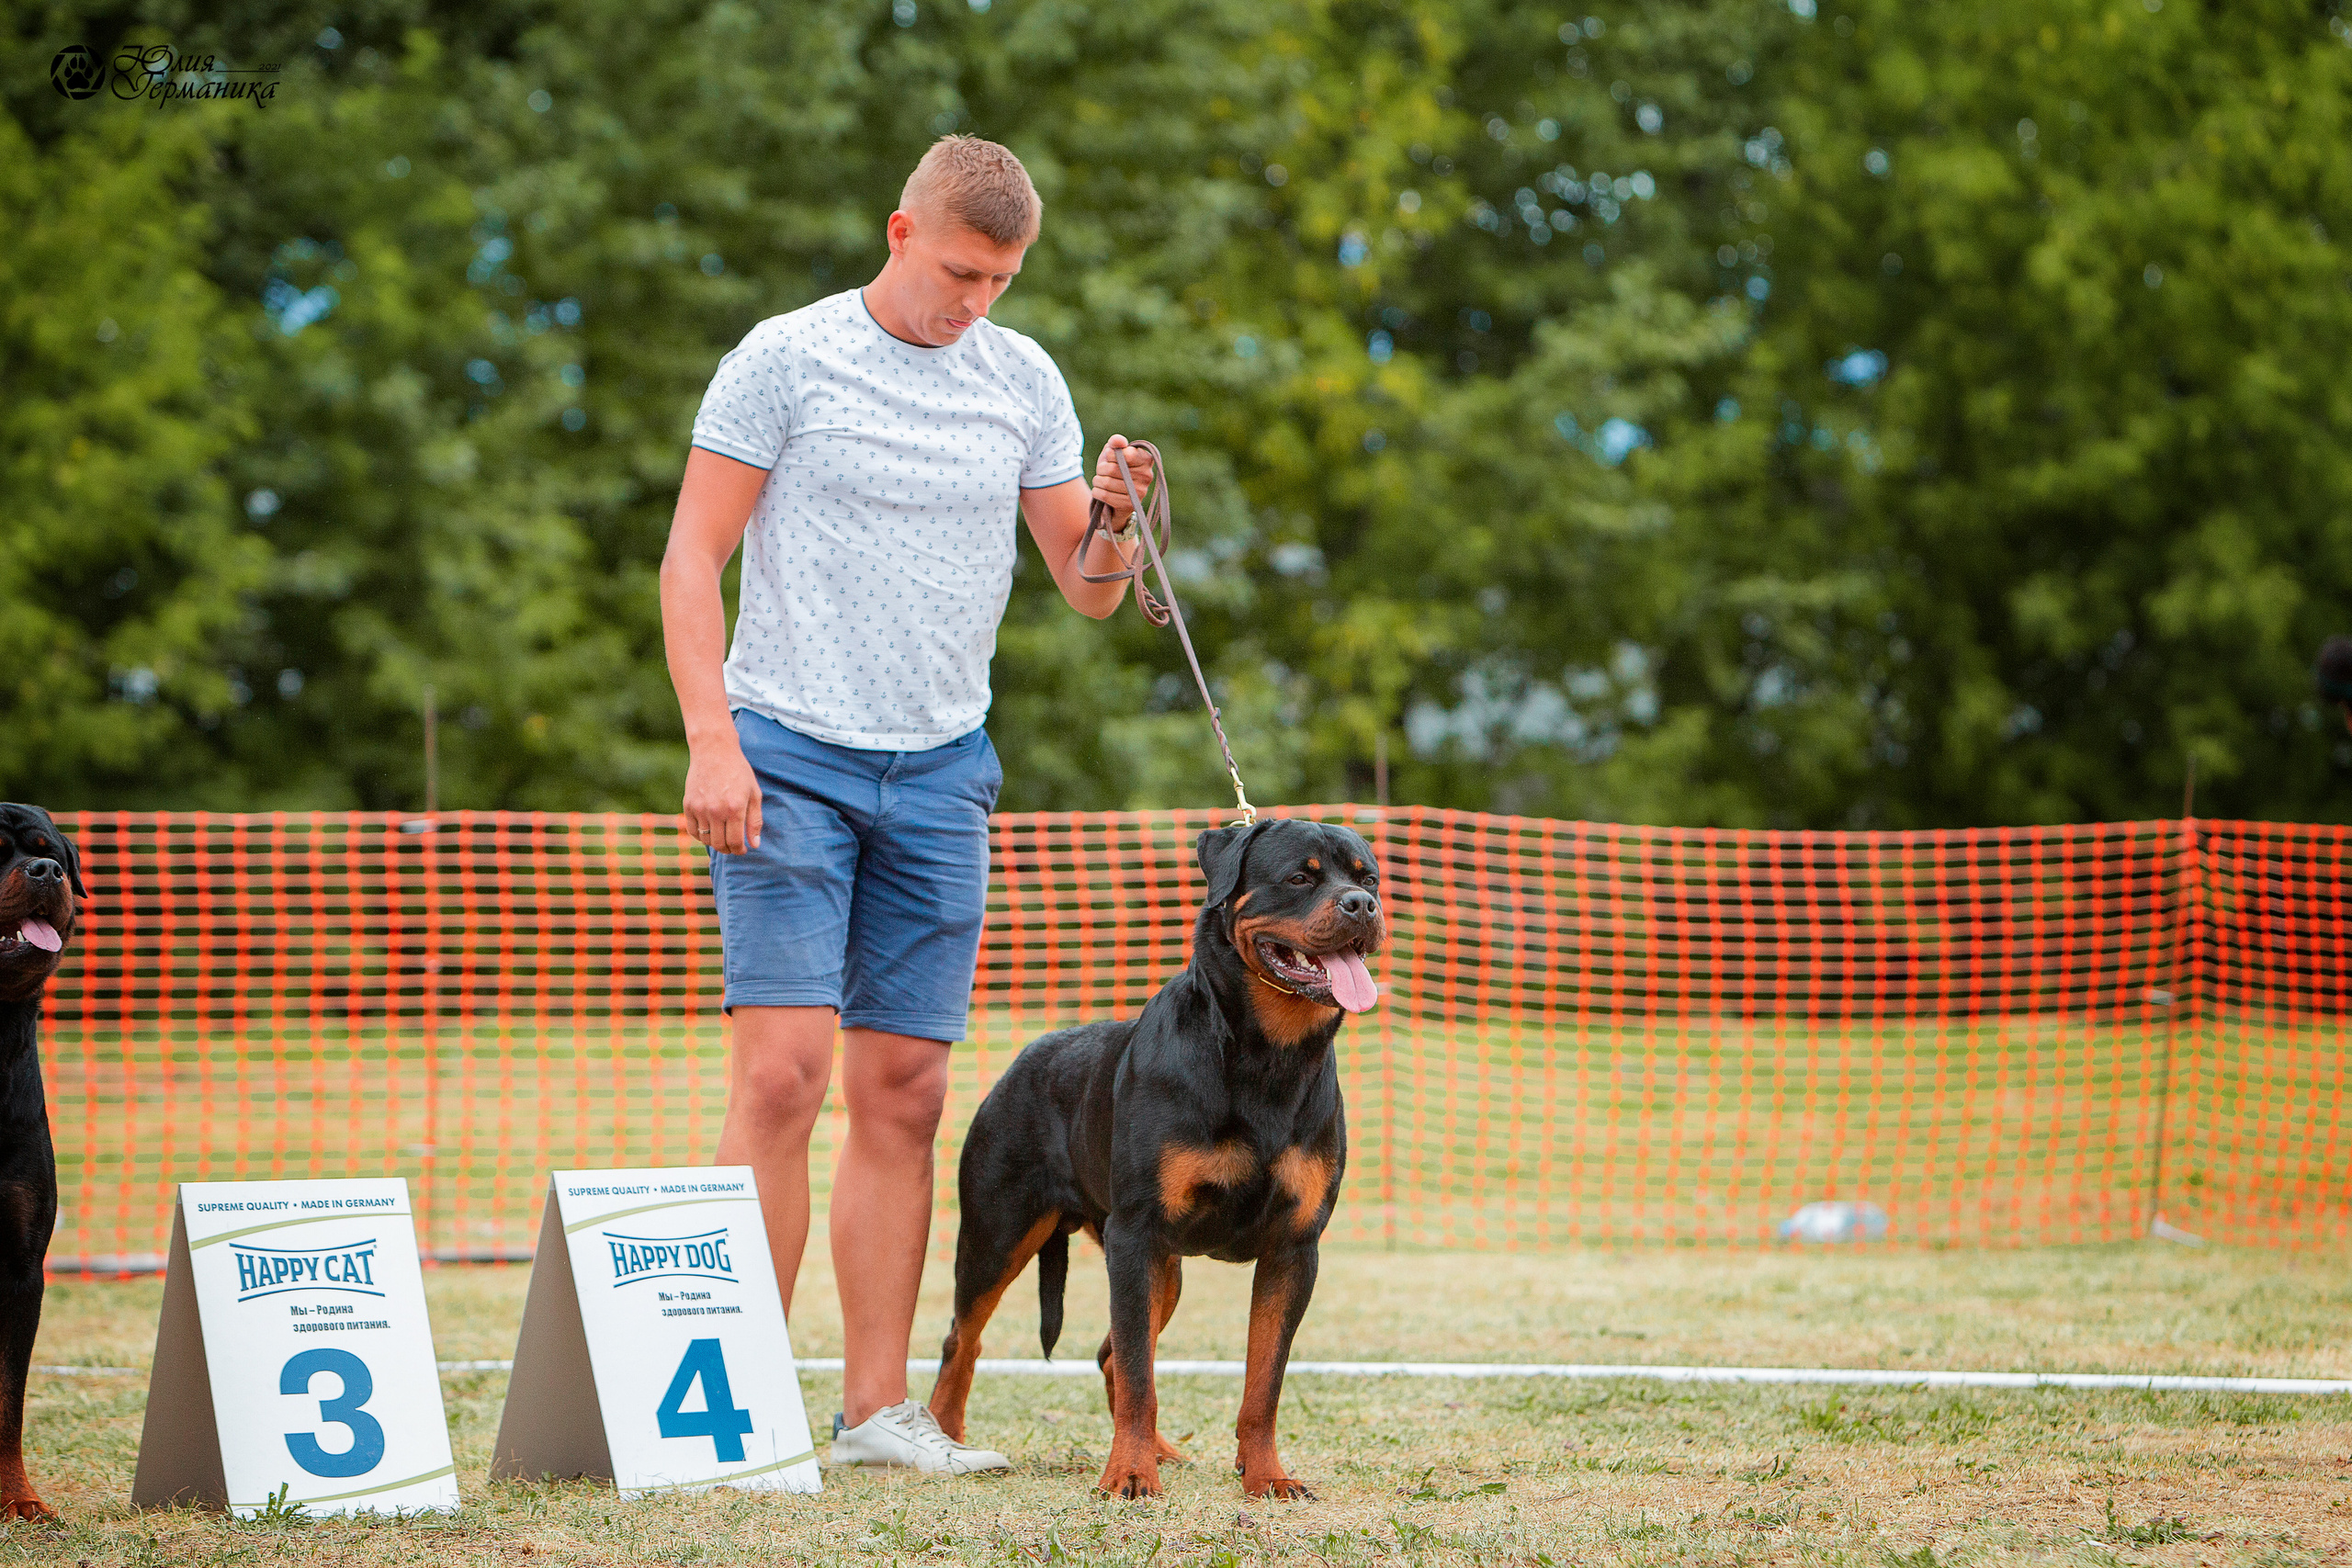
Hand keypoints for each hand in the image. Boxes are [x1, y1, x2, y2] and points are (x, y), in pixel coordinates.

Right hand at [680, 739, 762, 853]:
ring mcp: (700, 808)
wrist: (714, 751)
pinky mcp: (688, 805)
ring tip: (723, 837)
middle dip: (728, 849)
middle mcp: (716, 810)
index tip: (743, 849)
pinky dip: (701, 835)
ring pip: (705, 839)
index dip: (740, 850)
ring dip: (715, 843)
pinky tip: (710, 830)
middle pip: (719, 844)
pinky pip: (693, 830)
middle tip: (733, 846)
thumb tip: (755, 844)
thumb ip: (755, 820)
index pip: (736, 842)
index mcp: (735, 808)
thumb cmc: (738, 771)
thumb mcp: (753, 794)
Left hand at [1089, 434, 1156, 522]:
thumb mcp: (1114, 453)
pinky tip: (1100, 491)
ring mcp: (1140, 492)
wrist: (1115, 497)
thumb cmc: (1115, 470)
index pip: (1124, 454)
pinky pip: (1105, 495)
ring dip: (1097, 481)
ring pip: (1107, 483)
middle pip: (1112, 469)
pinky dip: (1097, 492)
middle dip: (1101, 469)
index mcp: (1146, 459)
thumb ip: (1116, 443)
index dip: (1110, 455)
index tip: (1109, 457)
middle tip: (1102, 471)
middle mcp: (1147, 476)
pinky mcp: (1130, 505)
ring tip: (1100, 481)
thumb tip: (1118, 440)